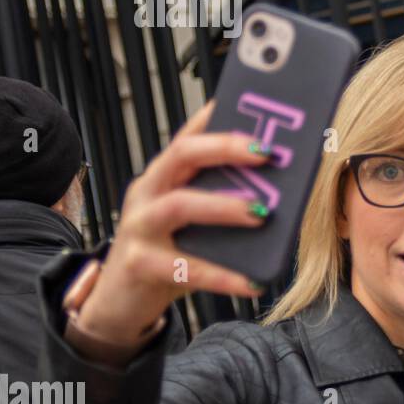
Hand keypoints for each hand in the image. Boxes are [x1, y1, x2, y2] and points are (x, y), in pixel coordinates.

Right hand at [72, 101, 273, 362]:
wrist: (120, 301)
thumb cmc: (168, 252)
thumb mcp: (193, 222)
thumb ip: (223, 201)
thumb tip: (284, 192)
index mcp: (164, 175)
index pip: (190, 134)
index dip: (219, 117)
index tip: (254, 102)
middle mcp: (147, 192)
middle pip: (181, 155)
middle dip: (226, 148)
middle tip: (267, 153)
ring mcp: (139, 227)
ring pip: (180, 205)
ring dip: (225, 206)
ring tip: (262, 213)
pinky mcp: (140, 265)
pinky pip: (186, 268)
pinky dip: (224, 276)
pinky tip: (254, 282)